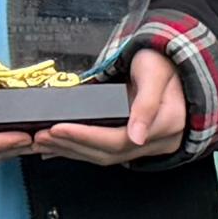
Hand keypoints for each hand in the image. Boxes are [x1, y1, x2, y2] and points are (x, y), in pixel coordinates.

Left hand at [32, 43, 189, 165]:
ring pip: (104, 156)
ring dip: (71, 150)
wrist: (177, 64)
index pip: (119, 140)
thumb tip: (136, 137)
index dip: (86, 136)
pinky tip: (58, 149)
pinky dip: (80, 150)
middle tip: (40, 135)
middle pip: (108, 153)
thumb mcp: (155, 74)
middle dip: (71, 144)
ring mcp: (146, 145)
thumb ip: (147, 104)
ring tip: (42, 142)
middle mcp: (157, 141)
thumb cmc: (164, 63)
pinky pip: (105, 152)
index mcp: (166, 125)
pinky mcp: (135, 144)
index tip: (58, 128)